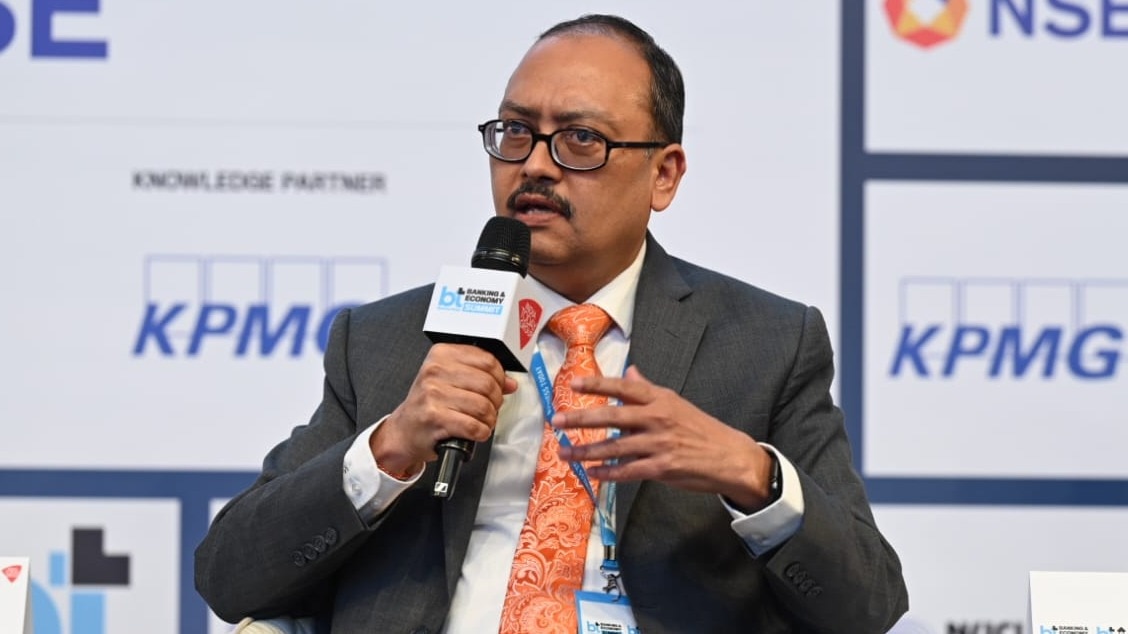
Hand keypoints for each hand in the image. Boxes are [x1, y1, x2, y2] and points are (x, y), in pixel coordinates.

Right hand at [371, 344, 517, 476]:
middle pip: (488, 384)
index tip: (498, 387)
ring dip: (490, 419)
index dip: (500, 377)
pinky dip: (481, 432)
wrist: (404, 430)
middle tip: (490, 408)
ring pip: (483, 406)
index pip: (487, 360)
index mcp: (441, 355)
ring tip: (482, 421)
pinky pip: (474, 426)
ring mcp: (433, 394)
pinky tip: (475, 431)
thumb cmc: (429, 405)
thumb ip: (481, 377)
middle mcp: (435, 371)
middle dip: (496, 401)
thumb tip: (510, 382)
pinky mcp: (435, 418)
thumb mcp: (451, 381)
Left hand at [553, 365, 775, 510]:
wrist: (730, 457)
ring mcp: (659, 443)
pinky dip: (607, 473)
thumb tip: (630, 370)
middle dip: (581, 418)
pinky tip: (591, 473)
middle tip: (557, 421)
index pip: (623, 387)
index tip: (573, 384)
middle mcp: (657, 417)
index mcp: (660, 398)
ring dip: (586, 451)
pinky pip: (627, 470)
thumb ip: (649, 389)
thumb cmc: (701, 429)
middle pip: (612, 416)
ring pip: (614, 447)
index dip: (597, 385)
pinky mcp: (661, 467)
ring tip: (564, 453)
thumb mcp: (677, 403)